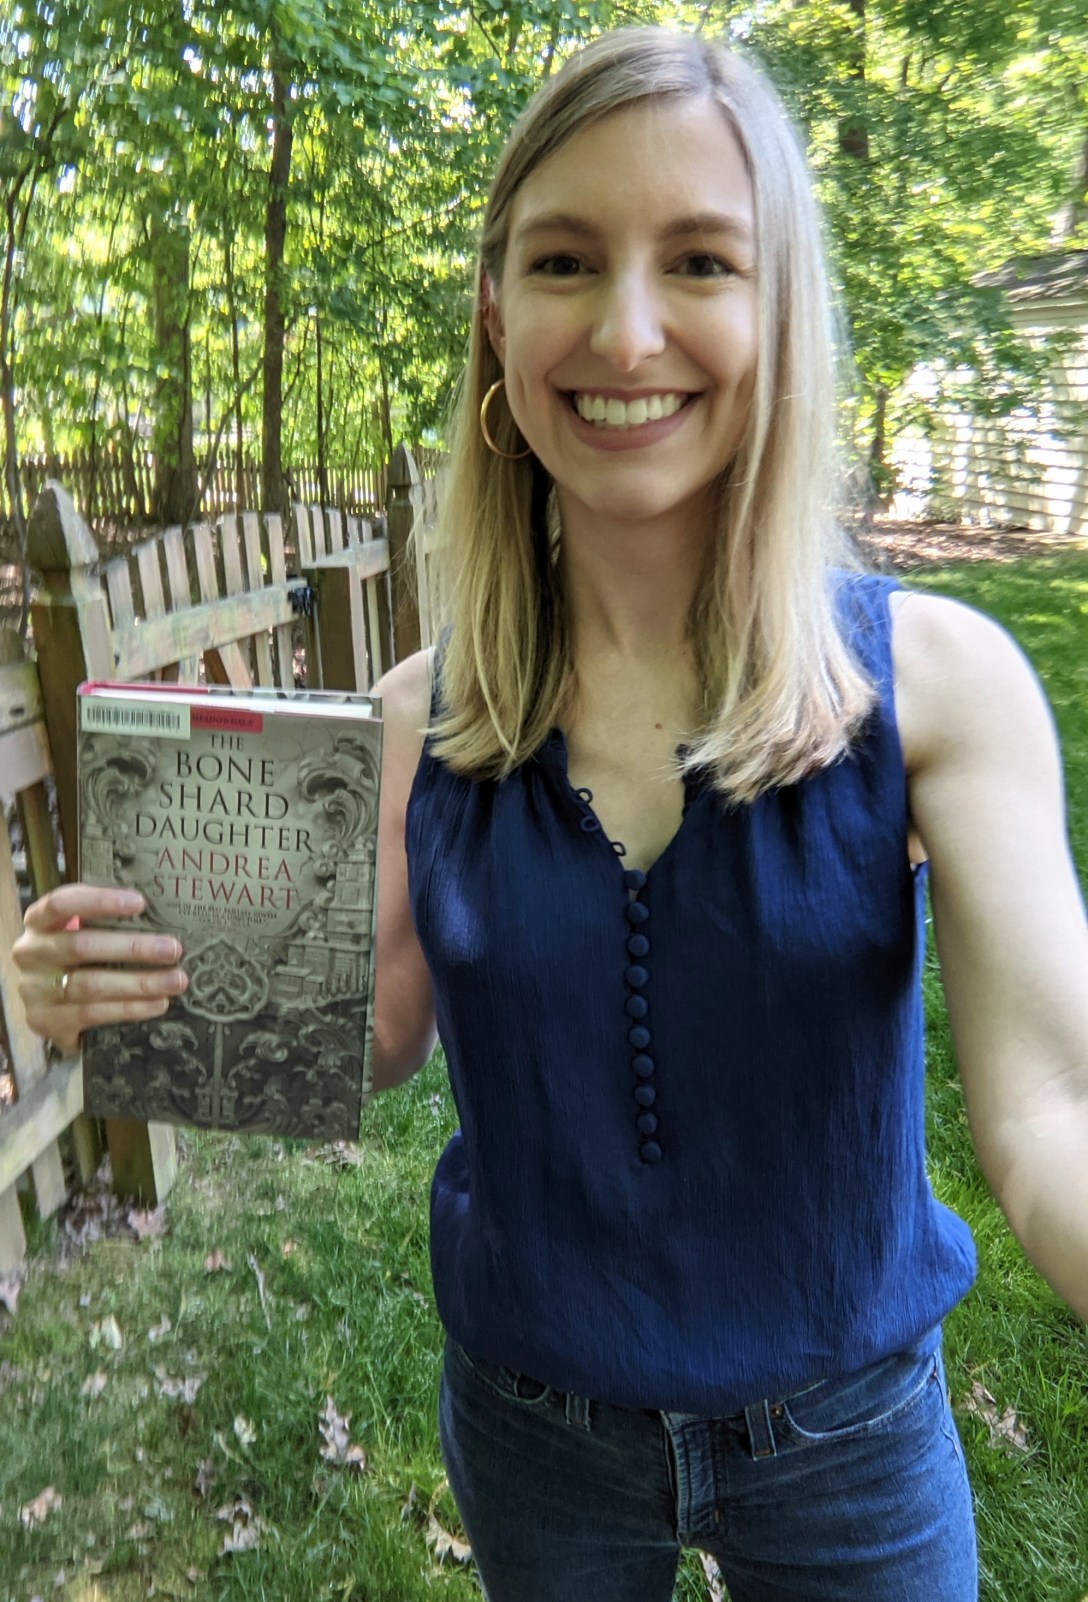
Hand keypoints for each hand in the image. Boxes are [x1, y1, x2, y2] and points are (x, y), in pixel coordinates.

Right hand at [12, 884, 188, 1055]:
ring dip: (139, 983)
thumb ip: (108, 924)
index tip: (140, 902)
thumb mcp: (80, 933)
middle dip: (133, 947)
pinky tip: (157, 1003)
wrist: (45, 1007)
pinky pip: (93, 1014)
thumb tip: (165, 915)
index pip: (62, 903)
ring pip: (90, 985)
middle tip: (173, 949)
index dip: (99, 901)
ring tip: (176, 980)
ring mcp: (35, 990)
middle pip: (81, 946)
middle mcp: (31, 954)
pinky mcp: (46, 1022)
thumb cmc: (74, 959)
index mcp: (39, 922)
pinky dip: (130, 1008)